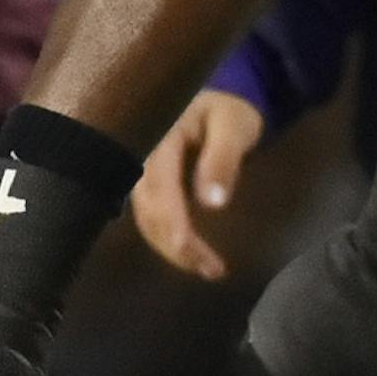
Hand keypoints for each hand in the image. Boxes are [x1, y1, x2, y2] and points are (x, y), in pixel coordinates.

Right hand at [132, 91, 264, 281]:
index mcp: (160, 138)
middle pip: (150, 210)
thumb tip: (212, 203)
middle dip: (176, 244)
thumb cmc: (228, 113)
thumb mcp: (234, 125)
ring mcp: (142, 177)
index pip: (159, 184)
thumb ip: (223, 157)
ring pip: (149, 221)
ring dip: (174, 250)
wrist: (217, 106)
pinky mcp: (150, 192)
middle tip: (211, 268)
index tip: (185, 246)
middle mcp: (142, 160)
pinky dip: (171, 241)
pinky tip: (194, 256)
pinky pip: (154, 220)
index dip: (170, 219)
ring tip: (210, 269)